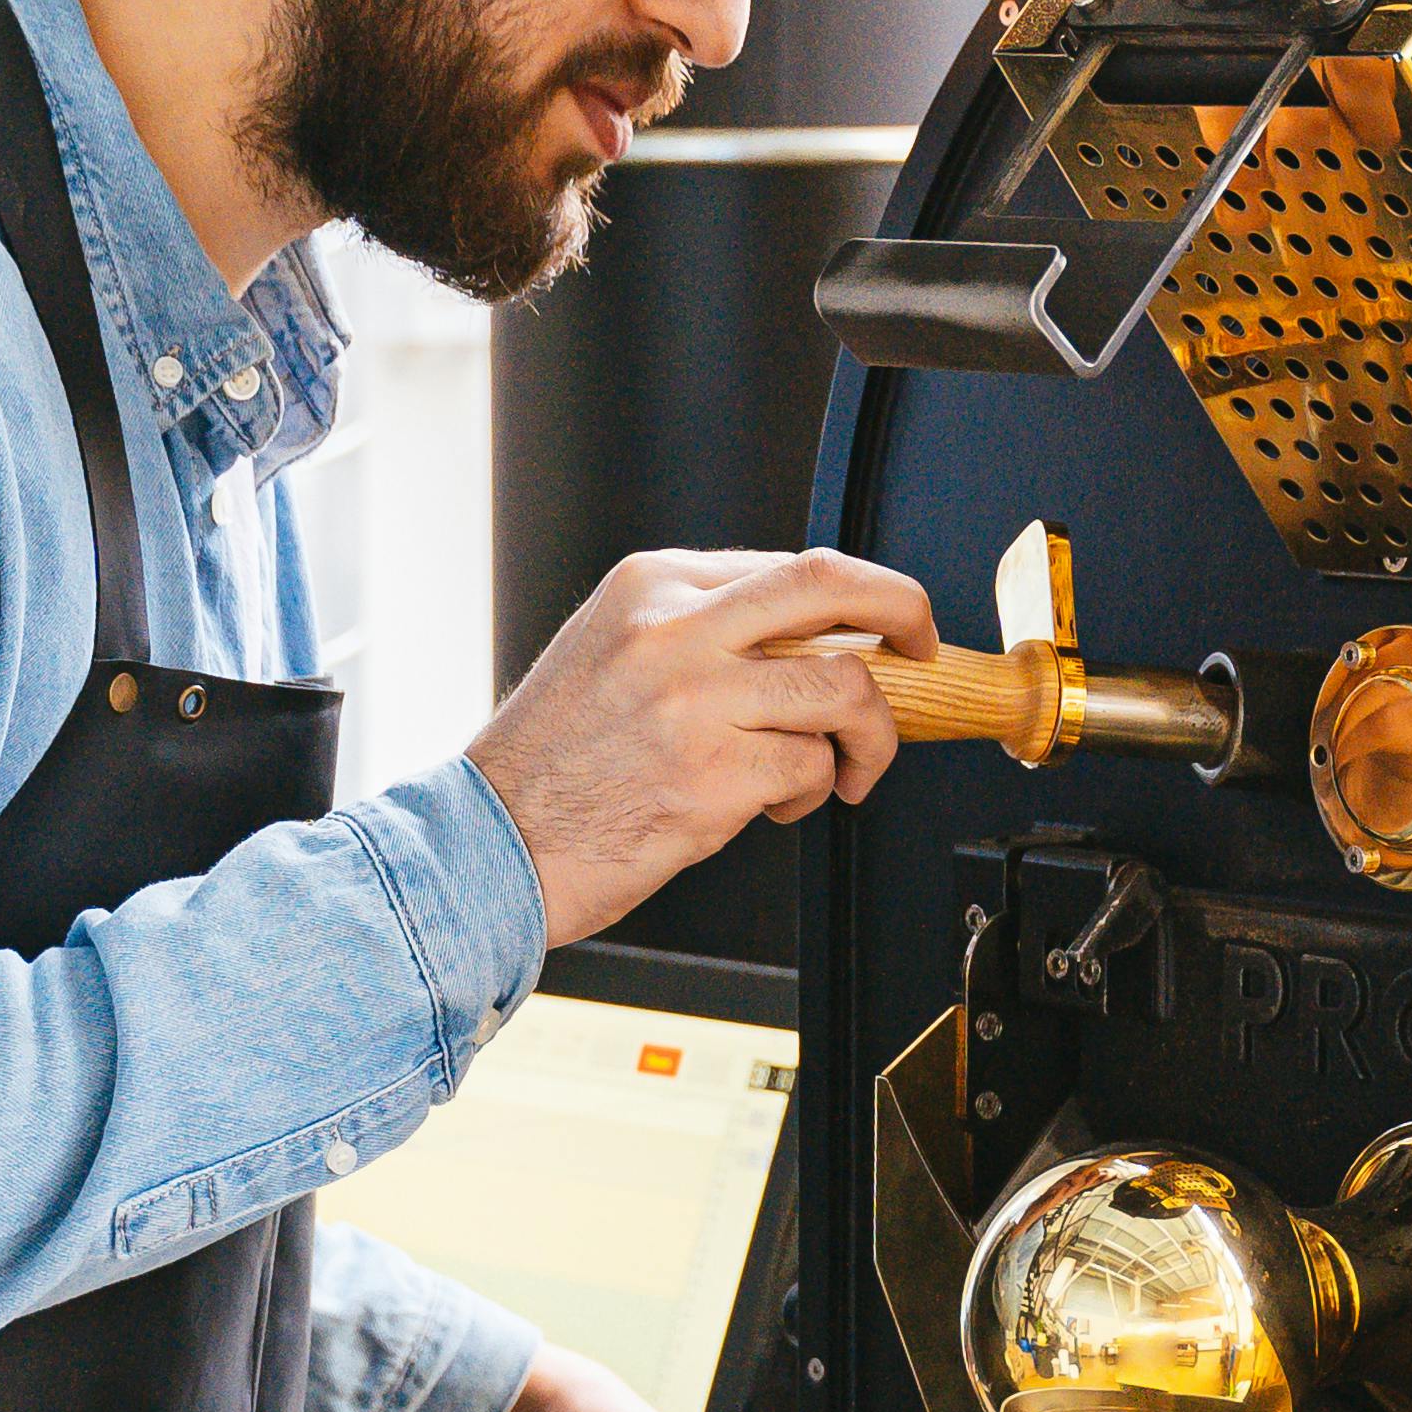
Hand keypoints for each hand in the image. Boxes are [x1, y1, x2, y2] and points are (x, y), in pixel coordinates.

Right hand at [466, 545, 937, 952]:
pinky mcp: (710, 777)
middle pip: (831, 587)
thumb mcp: (611, 652)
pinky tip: (773, 807)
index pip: (785, 567)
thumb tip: (813, 640)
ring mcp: (694, 701)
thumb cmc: (554, 762)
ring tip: (839, 770)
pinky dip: (810, 792)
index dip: (854, 598)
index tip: (881, 628)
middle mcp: (673, 630)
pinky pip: (810, 768)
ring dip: (865, 737)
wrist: (490, 843)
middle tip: (921, 647)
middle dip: (904, 609)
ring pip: (841, 688)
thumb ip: (702, 632)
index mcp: (650, 587)